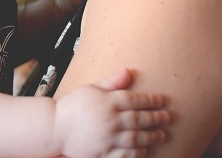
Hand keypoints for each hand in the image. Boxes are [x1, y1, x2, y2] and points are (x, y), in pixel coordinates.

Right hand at [54, 68, 169, 157]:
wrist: (55, 127)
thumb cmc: (73, 105)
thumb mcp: (91, 88)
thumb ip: (112, 82)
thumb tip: (128, 71)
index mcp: (106, 102)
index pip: (134, 99)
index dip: (151, 100)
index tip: (162, 101)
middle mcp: (109, 120)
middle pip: (139, 119)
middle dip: (156, 118)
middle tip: (167, 118)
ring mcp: (107, 138)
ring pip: (136, 138)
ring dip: (152, 137)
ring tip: (162, 135)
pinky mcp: (103, 153)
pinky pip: (125, 155)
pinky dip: (137, 153)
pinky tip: (144, 150)